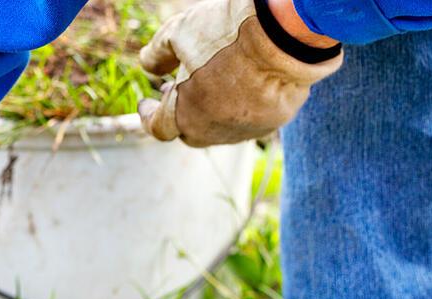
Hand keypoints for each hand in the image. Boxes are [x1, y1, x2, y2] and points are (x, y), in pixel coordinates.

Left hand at [138, 0, 342, 146]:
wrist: (285, 32)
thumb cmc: (226, 31)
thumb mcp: (178, 32)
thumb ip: (156, 54)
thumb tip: (148, 68)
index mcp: (183, 113)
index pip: (157, 127)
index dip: (148, 115)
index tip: (146, 103)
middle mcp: (211, 129)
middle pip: (188, 133)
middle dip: (179, 115)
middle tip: (178, 91)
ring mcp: (244, 129)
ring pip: (220, 129)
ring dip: (210, 113)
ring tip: (212, 86)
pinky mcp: (273, 122)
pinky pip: (250, 121)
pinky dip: (240, 108)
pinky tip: (243, 86)